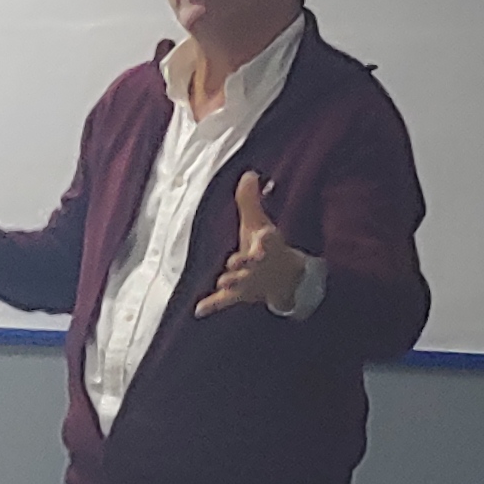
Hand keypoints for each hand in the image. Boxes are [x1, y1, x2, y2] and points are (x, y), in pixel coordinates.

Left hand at [191, 167, 309, 316]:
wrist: (284, 279)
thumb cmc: (265, 246)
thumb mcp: (258, 223)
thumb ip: (249, 200)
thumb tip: (248, 173)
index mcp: (266, 245)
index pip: (269, 241)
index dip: (268, 239)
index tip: (267, 235)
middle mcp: (258, 264)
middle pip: (253, 263)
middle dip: (246, 262)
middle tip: (236, 261)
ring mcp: (248, 281)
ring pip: (240, 283)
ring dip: (232, 281)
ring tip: (222, 282)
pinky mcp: (238, 295)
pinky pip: (224, 302)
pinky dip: (212, 306)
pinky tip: (199, 310)